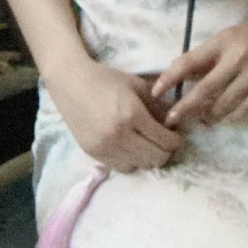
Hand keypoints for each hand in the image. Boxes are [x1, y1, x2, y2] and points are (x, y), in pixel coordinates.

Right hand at [46, 59, 183, 172]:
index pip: (165, 141)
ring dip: (149, 157)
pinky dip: (132, 161)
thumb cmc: (106, 79)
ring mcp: (105, 147)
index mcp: (132, 114)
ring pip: (140, 166)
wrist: (70, 83)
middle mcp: (119, 135)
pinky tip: (132, 148)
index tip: (177, 135)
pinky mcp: (94, 154)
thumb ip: (158, 105)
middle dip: (166, 151)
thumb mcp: (136, 85)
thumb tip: (175, 121)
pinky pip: (123, 167)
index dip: (176, 141)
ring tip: (148, 144)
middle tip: (166, 142)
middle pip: (156, 158)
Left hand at [151, 15, 247, 127]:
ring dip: (209, 116)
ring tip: (201, 120)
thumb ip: (208, 56)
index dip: (170, 78)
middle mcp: (238, 58)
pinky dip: (231, 118)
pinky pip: (245, 111)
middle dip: (185, 108)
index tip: (156, 91)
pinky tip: (224, 120)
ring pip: (225, 105)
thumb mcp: (229, 37)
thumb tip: (181, 76)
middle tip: (172, 120)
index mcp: (224, 41)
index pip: (190, 61)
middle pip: (205, 90)